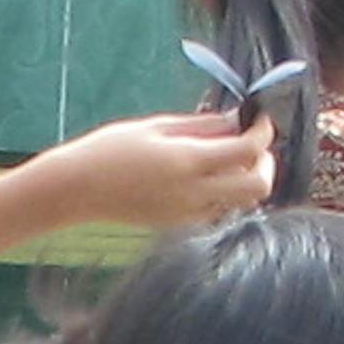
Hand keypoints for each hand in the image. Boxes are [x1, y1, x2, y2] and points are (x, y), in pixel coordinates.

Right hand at [42, 105, 275, 237]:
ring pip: (244, 201)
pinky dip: (226, 193)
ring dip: (247, 178)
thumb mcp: (155, 126)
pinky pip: (220, 210)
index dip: (262, 131)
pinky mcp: (180, 224)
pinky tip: (207, 177)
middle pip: (259, 185)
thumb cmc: (110, 150)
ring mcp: (188, 213)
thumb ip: (200, 125)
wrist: (77, 189)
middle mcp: (193, 192)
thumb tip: (236, 119)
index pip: (247, 149)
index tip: (259, 119)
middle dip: (266, 161)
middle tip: (253, 144)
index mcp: (187, 161)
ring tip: (228, 158)